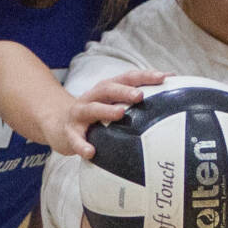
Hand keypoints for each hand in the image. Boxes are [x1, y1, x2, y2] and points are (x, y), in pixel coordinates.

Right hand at [45, 69, 166, 159]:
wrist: (58, 123)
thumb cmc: (96, 113)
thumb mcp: (113, 102)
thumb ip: (135, 97)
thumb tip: (170, 87)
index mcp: (107, 89)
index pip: (126, 78)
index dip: (144, 76)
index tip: (164, 76)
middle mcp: (93, 97)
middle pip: (108, 89)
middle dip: (124, 90)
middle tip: (140, 95)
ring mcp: (79, 114)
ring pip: (91, 109)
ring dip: (105, 110)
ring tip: (120, 113)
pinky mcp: (69, 132)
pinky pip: (75, 139)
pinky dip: (82, 145)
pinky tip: (90, 152)